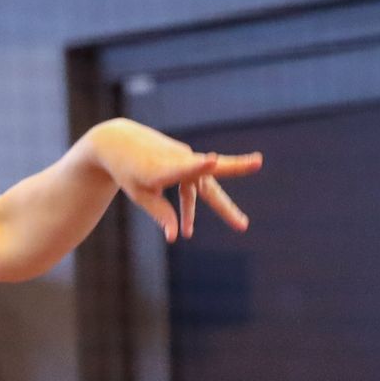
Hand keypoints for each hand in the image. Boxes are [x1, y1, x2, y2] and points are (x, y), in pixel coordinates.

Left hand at [88, 118, 261, 243]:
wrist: (120, 143)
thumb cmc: (127, 171)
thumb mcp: (140, 195)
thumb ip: (160, 213)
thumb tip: (174, 237)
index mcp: (162, 168)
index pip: (183, 168)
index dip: (197, 166)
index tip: (211, 160)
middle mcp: (179, 160)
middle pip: (211, 169)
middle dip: (236, 167)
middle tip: (258, 162)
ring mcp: (186, 160)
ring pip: (209, 186)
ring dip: (223, 207)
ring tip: (242, 225)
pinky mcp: (186, 163)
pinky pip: (192, 190)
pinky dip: (188, 209)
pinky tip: (186, 230)